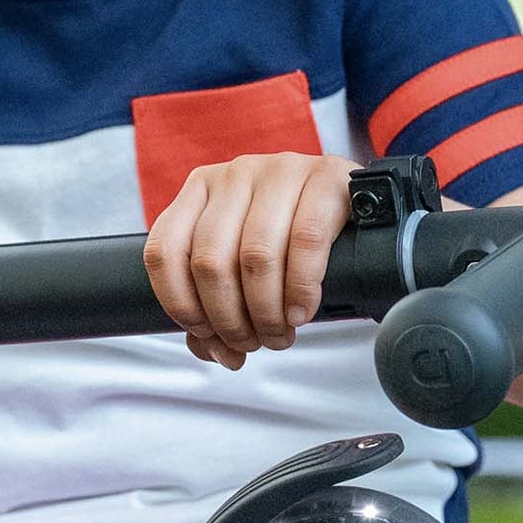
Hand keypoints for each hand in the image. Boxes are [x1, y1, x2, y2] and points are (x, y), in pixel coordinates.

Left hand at [143, 154, 354, 369]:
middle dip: (228, 318)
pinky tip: (301, 312)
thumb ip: (215, 305)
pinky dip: (300, 289)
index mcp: (199, 190)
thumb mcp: (242, 262)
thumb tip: (212, 352)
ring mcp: (279, 170)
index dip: (181, 304)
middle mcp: (234, 175)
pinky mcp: (325, 176)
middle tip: (251, 342)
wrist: (357, 204)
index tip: (205, 333)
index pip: (164, 251)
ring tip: (278, 335)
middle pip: (210, 262)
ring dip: (265, 312)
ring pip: (256, 255)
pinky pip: (306, 241)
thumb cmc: (289, 236)